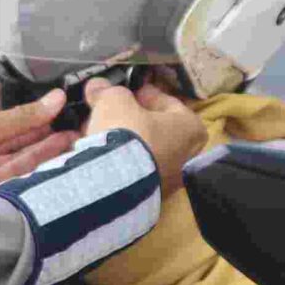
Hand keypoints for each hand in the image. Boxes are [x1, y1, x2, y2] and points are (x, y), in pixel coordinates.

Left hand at [0, 91, 67, 195]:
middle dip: (41, 127)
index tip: (56, 104)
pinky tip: (60, 151)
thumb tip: (56, 97)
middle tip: (75, 119)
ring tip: (77, 134)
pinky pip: (15, 172)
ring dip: (44, 144)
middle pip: (10, 134)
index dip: (27, 108)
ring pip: (16, 154)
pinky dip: (36, 162)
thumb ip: (21, 117)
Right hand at [83, 79, 206, 192]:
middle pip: (154, 130)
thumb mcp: (115, 101)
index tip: (128, 92)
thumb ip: (109, 91)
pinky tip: (94, 153)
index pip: (169, 104)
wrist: (117, 182)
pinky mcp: (147, 197)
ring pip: (140, 152)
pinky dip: (114, 161)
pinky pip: (129, 171)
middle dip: (130, 120)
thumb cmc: (128, 132)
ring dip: (120, 142)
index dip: (146, 95)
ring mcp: (167, 181)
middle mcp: (186, 156)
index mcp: (191, 128)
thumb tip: (98, 86)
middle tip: (109, 111)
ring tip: (93, 132)